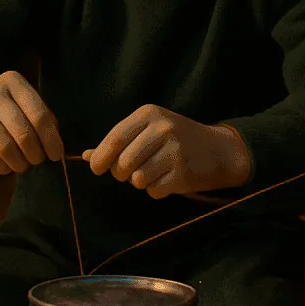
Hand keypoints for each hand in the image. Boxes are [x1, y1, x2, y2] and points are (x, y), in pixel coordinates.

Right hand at [0, 72, 65, 175]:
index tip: (55, 155)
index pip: (39, 115)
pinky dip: (2, 167)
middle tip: (37, 161)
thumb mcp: (22, 102)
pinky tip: (6, 166)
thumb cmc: (3, 107)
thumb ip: (41, 118)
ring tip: (22, 166)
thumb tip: (55, 147)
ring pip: (5, 147)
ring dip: (19, 163)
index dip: (50, 139)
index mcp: (14, 82)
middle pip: (22, 132)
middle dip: (35, 154)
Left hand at [85, 105, 251, 198]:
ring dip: (140, 182)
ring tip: (152, 174)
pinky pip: (154, 191)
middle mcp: (162, 128)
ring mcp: (175, 150)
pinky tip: (167, 180)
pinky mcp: (184, 172)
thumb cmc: (176, 140)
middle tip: (129, 173)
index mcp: (149, 114)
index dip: (101, 157)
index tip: (96, 168)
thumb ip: (118, 142)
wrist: (219, 150)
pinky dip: (156, 191)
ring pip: (137, 179)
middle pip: (123, 162)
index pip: (115, 138)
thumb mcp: (148, 131)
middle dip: (120, 174)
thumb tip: (85, 156)